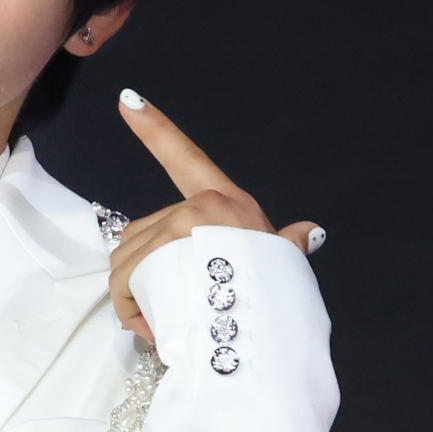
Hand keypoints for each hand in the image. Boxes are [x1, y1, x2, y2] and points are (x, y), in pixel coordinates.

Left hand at [105, 92, 318, 342]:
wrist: (267, 330)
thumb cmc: (273, 297)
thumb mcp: (282, 263)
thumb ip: (285, 244)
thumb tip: (309, 232)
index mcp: (227, 201)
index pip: (185, 157)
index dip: (155, 128)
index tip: (127, 101)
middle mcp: (200, 206)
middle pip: (143, 234)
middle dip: (143, 277)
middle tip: (162, 312)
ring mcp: (178, 225)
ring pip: (127, 261)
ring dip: (134, 297)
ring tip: (162, 324)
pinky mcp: (158, 250)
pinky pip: (123, 280)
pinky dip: (130, 307)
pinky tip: (153, 328)